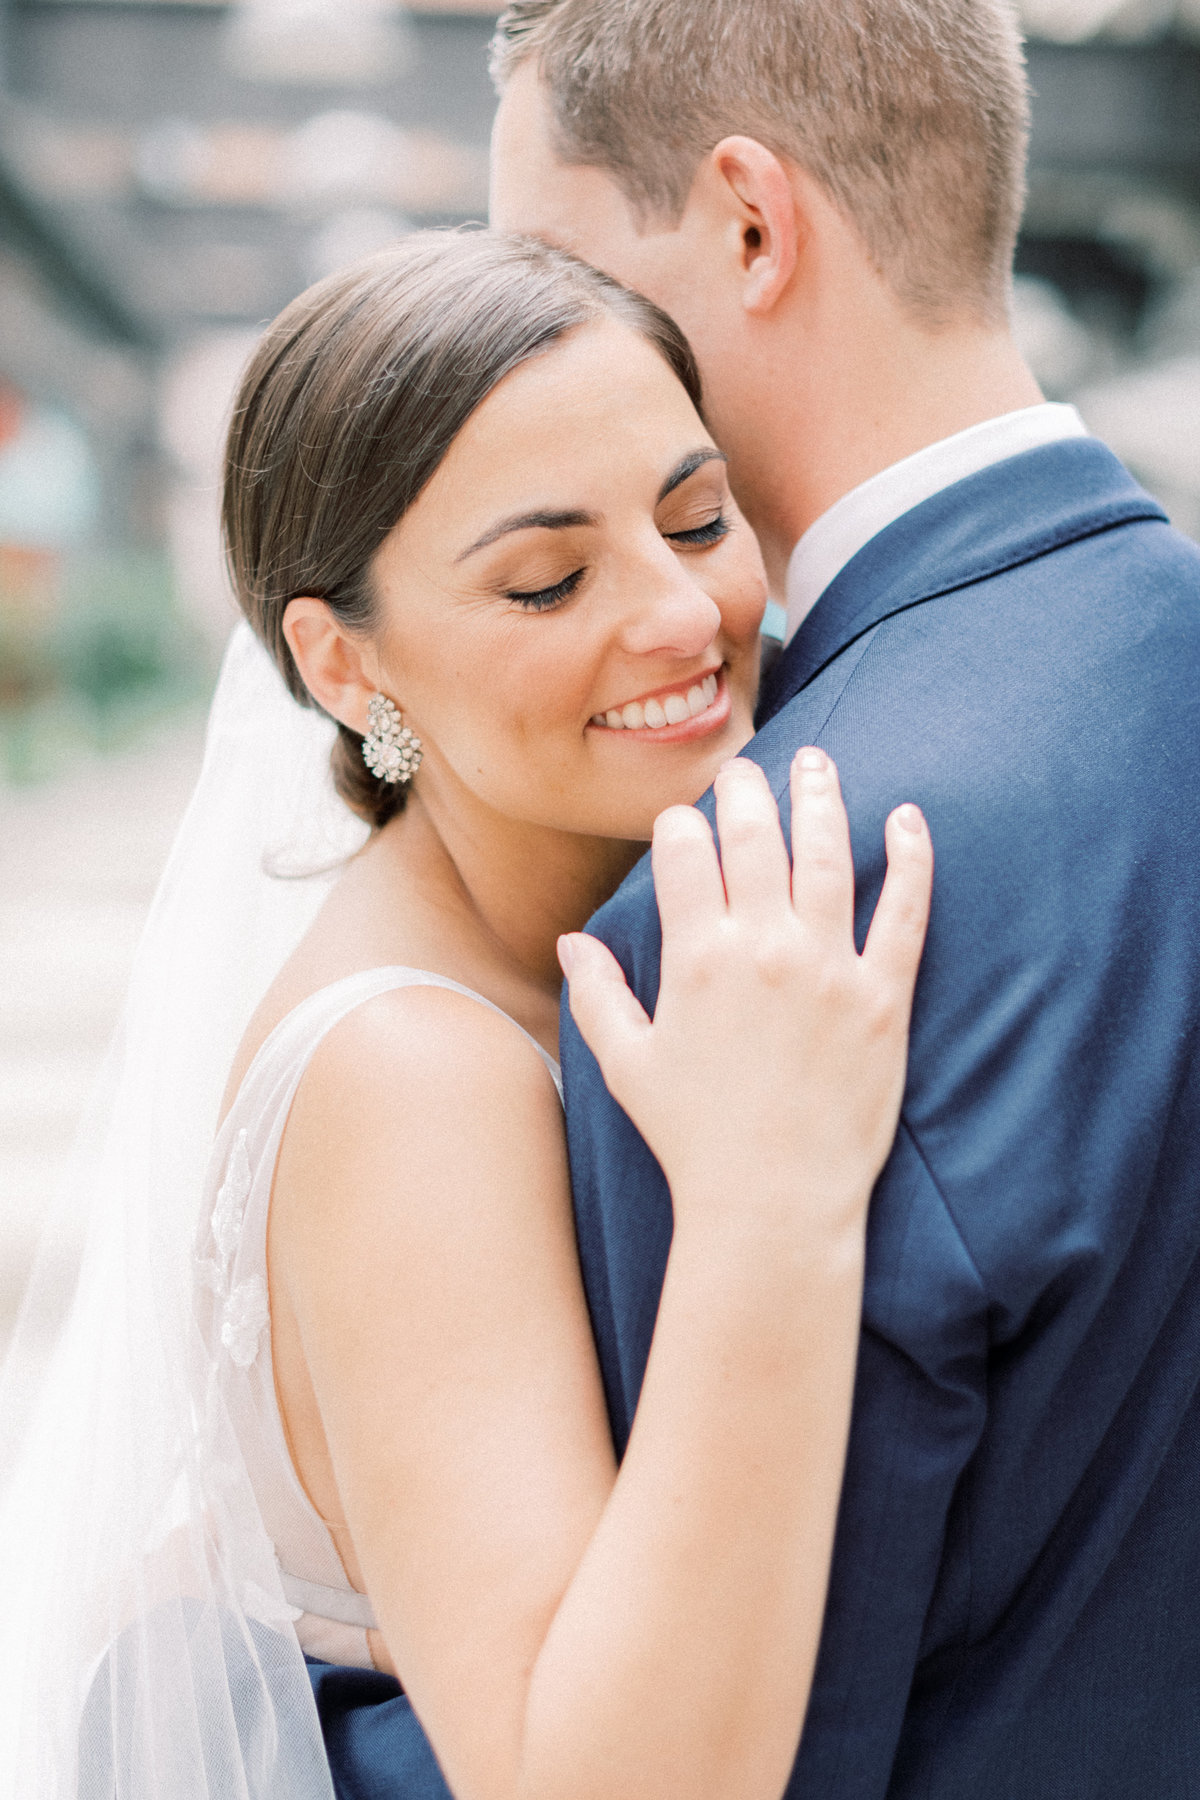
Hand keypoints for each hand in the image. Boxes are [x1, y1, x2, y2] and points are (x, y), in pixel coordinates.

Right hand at [559, 749, 932, 1241]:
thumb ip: (596, 995)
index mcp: (696, 958)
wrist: (772, 1203)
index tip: (685, 823)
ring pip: (829, 854)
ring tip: (816, 762)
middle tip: (746, 769)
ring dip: (821, 798)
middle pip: (756, 836)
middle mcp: (763, 948)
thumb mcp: (626, 1065)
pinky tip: (908, 818)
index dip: (680, 825)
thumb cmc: (692, 1137)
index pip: (685, 852)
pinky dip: (911, 858)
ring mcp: (828, 969)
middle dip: (746, 788)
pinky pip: (904, 912)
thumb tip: (570, 942)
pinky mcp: (883, 997)